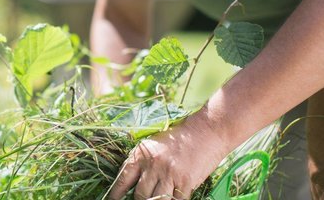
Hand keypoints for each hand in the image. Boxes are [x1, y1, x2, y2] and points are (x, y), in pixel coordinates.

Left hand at [108, 115, 229, 199]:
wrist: (207, 131)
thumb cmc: (180, 137)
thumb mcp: (155, 144)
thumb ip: (143, 161)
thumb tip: (132, 182)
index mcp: (142, 153)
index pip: (123, 179)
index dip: (116, 193)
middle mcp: (153, 164)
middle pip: (140, 195)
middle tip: (141, 199)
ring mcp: (169, 174)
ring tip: (156, 198)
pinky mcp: (186, 182)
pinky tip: (173, 197)